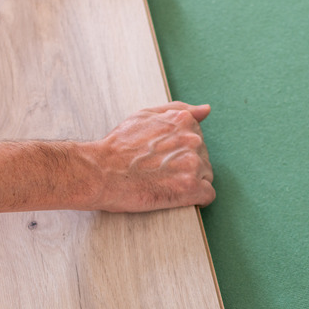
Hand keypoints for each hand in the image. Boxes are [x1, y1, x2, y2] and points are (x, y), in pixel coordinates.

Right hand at [86, 101, 214, 212]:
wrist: (101, 172)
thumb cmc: (119, 146)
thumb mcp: (146, 115)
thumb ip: (179, 110)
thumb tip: (206, 110)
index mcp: (184, 121)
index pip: (198, 141)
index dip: (180, 153)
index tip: (163, 159)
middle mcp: (192, 140)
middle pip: (203, 159)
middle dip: (185, 168)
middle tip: (160, 172)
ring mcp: (193, 164)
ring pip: (205, 177)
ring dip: (188, 183)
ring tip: (164, 183)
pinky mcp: (190, 188)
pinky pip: (207, 195)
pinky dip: (195, 199)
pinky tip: (176, 196)